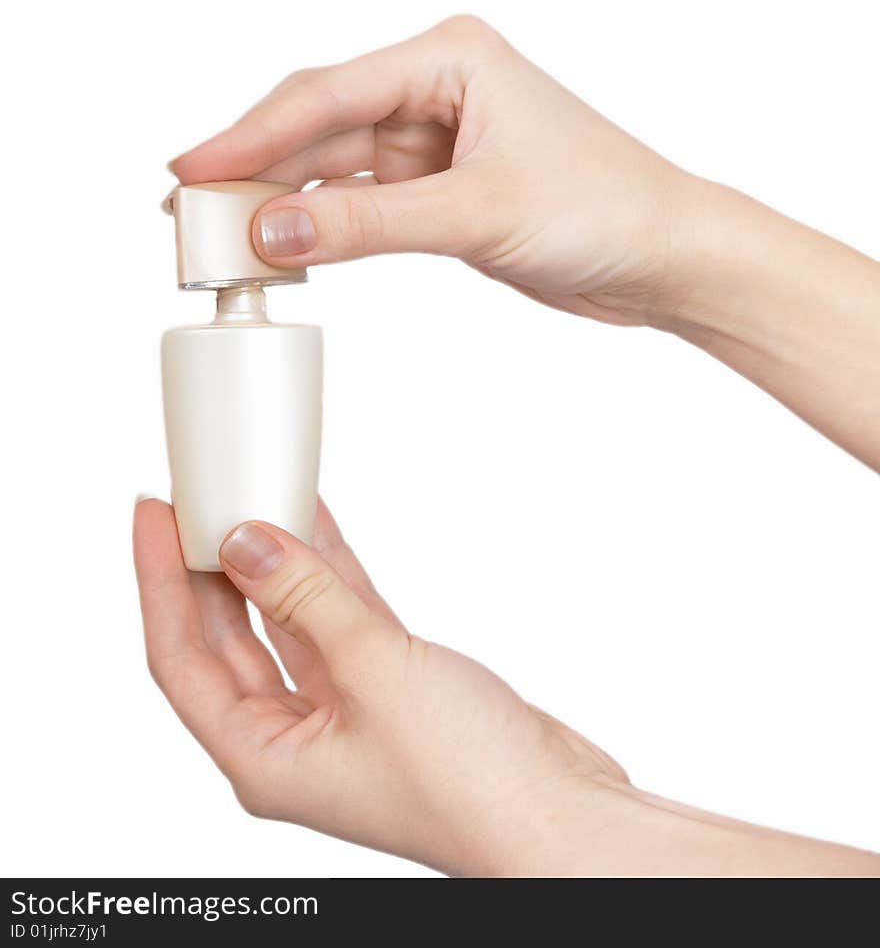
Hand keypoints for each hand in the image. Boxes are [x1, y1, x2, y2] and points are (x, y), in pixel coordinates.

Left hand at [133, 497, 626, 875]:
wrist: (556, 813)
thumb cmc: (468, 781)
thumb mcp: (373, 672)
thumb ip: (305, 599)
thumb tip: (244, 541)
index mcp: (264, 759)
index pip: (182, 658)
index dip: (159, 581)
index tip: (153, 513)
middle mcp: (294, 739)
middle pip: (226, 638)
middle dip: (207, 567)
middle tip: (196, 497)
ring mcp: (343, 713)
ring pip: (286, 622)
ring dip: (271, 561)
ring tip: (251, 494)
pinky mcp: (388, 690)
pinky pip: (339, 619)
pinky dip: (327, 572)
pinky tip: (315, 524)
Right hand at [171, 15, 697, 325]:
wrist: (663, 257)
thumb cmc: (604, 207)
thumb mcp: (478, 213)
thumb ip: (370, 225)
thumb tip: (271, 232)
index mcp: (450, 57)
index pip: (329, 93)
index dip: (253, 135)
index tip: (192, 170)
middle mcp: (435, 89)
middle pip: (319, 124)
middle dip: (256, 167)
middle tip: (187, 210)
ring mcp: (434, 141)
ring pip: (333, 166)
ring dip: (283, 201)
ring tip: (220, 235)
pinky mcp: (439, 189)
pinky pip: (360, 203)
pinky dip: (323, 226)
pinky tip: (283, 245)